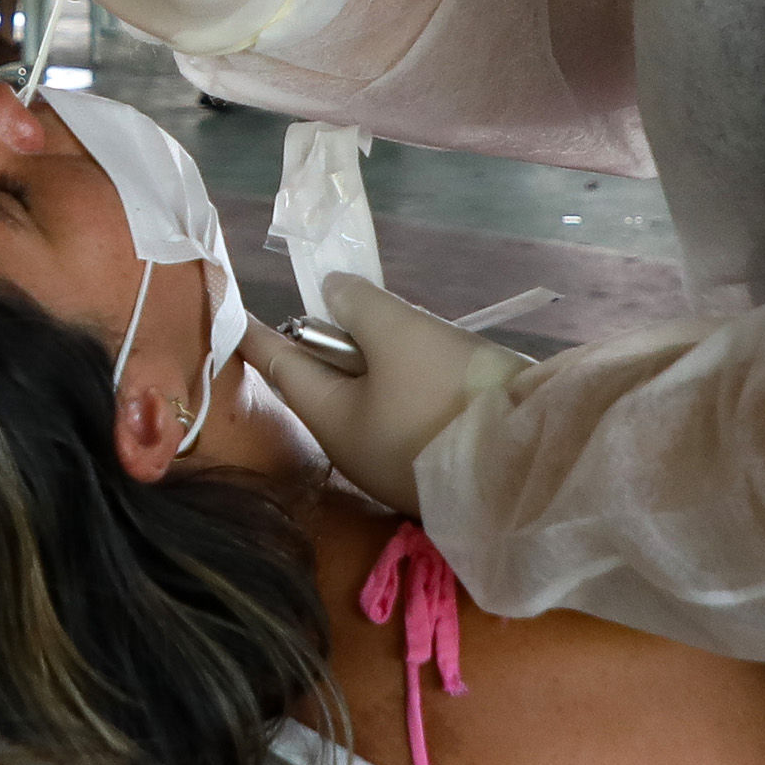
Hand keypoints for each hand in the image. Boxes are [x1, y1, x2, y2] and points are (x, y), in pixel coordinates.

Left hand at [235, 274, 531, 515]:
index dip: (260, 335)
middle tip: (329, 309)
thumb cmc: (449, 394)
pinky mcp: (435, 471)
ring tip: (392, 330)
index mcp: (332, 422)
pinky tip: (431, 370)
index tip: (235, 317)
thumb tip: (332, 292)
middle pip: (327, 388)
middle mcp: (356, 452)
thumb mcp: (400, 333)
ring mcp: (396, 468)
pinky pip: (406, 419)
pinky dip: (406, 388)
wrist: (529, 464)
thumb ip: (358, 306)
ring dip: (372, 366)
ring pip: (370, 403)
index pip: (282, 367)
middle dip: (326, 348)